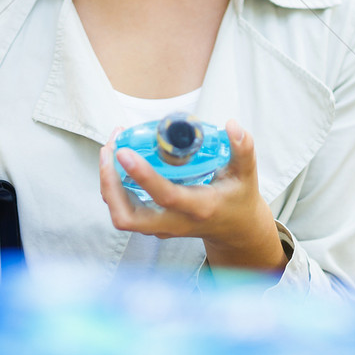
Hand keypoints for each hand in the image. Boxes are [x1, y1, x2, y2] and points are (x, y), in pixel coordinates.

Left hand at [99, 120, 288, 273]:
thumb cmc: (238, 198)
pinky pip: (124, 210)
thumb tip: (232, 124)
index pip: (166, 196)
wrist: (235, 230)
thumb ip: (243, 149)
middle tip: (110, 150)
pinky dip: (114, 187)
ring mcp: (161, 228)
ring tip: (110, 149)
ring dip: (108, 184)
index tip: (124, 152)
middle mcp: (175, 223)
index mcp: (199, 208)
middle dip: (110, 185)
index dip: (143, 175)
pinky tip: (117, 161)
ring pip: (121, 215)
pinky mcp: (152, 225)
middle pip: (128, 217)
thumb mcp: (246, 175)